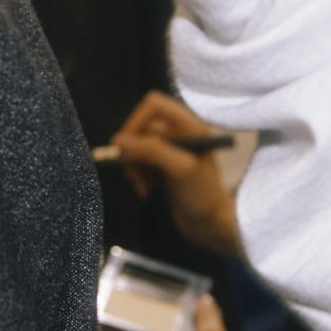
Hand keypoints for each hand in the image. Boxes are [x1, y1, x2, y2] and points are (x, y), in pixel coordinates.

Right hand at [106, 91, 243, 258]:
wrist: (211, 227)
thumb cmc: (203, 195)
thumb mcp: (180, 168)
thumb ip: (151, 150)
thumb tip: (119, 141)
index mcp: (189, 125)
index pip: (154, 104)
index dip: (136, 121)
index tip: (125, 146)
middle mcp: (178, 133)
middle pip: (140, 128)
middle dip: (133, 152)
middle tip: (135, 175)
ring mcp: (170, 151)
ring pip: (136, 148)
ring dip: (134, 168)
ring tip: (144, 188)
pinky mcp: (162, 168)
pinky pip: (139, 163)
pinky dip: (138, 177)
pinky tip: (148, 192)